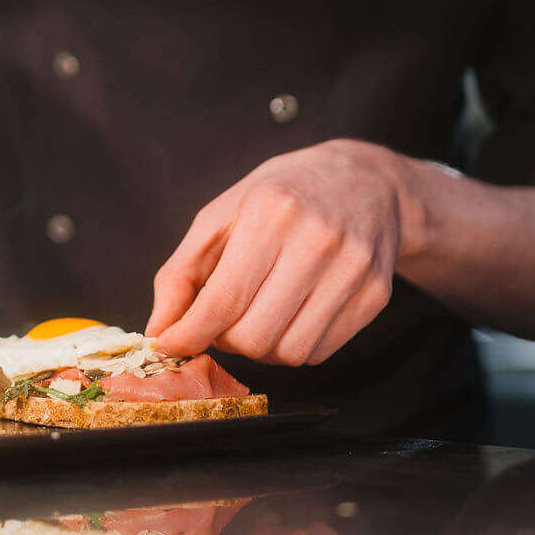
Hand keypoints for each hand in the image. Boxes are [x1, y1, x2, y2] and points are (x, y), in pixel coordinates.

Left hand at [148, 140, 407, 365]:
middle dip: (226, 339)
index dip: (190, 333)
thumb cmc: (282, 196)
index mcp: (271, 211)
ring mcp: (353, 269)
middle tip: (224, 317)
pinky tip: (291, 314)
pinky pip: (319, 353)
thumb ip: (181, 273)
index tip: (171, 344)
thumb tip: (159, 332)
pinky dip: (293, 345)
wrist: (365, 181)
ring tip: (258, 313)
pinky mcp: (375, 294)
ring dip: (260, 347)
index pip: (224, 299)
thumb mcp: (221, 215)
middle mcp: (318, 240)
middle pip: (254, 336)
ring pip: (288, 353)